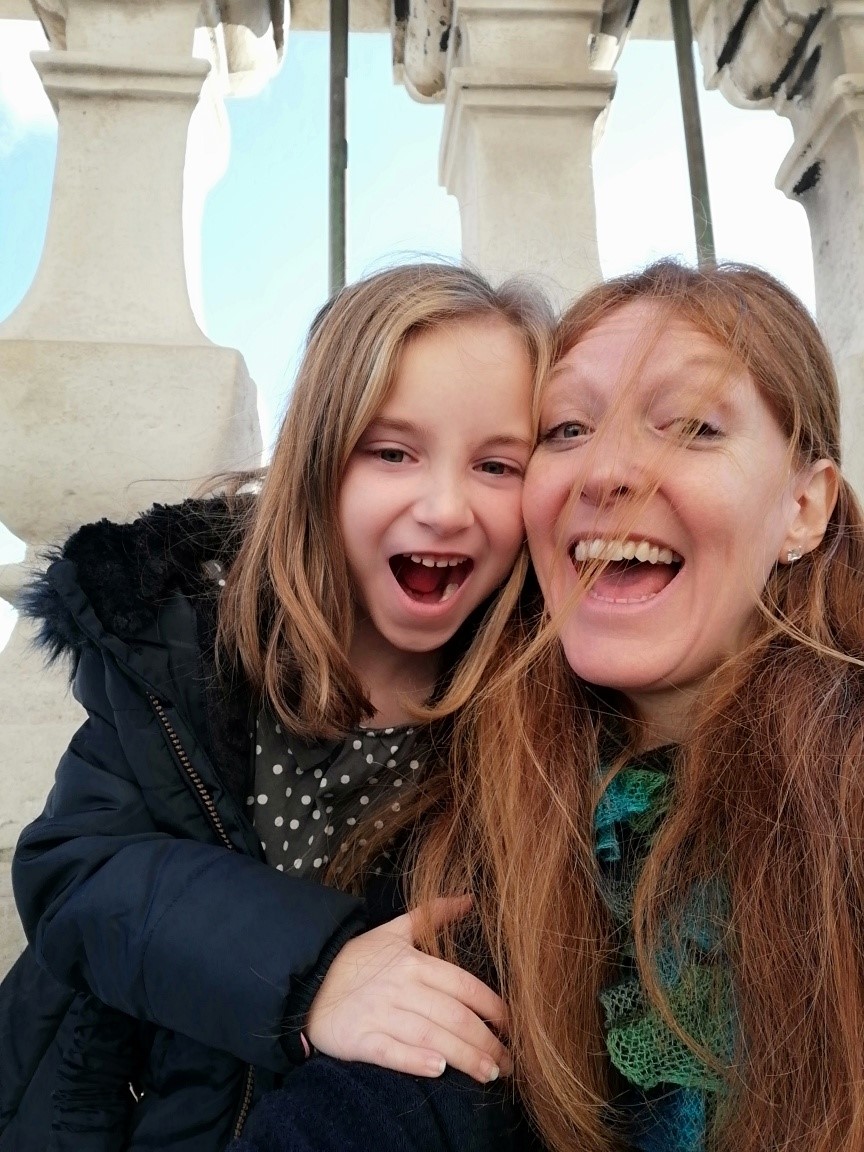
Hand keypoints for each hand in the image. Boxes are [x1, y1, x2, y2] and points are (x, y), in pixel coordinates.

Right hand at [305, 897, 509, 1083]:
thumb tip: (470, 898)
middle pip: (453, 1015)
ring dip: (465, 1057)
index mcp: (413, 962)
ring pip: (431, 1036)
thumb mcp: (394, 930)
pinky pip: (391, 1051)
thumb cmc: (357, 960)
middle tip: (509, 1062)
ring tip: (490, 1074)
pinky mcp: (360, 1038)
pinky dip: (415, 1061)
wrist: (307, 980)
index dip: (493, 1007)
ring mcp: (380, 1013)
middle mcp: (401, 987)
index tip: (513, 1027)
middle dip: (487, 1041)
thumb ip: (434, 915)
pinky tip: (438, 1070)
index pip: (463, 986)